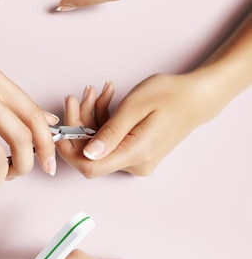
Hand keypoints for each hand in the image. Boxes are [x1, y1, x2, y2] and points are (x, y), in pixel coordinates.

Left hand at [57, 72, 214, 176]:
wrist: (197, 97)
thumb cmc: (171, 95)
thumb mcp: (135, 106)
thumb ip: (109, 132)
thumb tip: (86, 153)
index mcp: (134, 154)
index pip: (89, 166)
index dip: (69, 150)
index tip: (60, 127)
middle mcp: (135, 163)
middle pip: (92, 152)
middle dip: (80, 122)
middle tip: (81, 95)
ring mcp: (137, 159)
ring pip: (99, 143)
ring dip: (92, 116)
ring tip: (97, 91)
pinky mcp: (137, 151)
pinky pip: (111, 140)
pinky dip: (104, 119)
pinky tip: (108, 98)